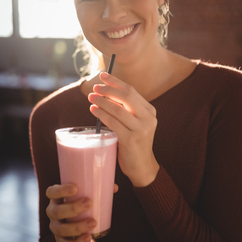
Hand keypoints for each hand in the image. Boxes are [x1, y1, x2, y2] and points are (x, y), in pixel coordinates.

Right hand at [46, 182, 118, 241]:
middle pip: (57, 211)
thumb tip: (114, 187)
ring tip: (93, 222)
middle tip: (89, 203)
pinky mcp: (60, 239)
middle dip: (73, 208)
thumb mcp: (84, 191)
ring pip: (61, 229)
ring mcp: (55, 226)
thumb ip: (98, 187)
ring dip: (77, 226)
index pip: (52, 192)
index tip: (75, 188)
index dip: (61, 190)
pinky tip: (88, 238)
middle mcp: (52, 211)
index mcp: (55, 197)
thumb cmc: (80, 199)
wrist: (73, 217)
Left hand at [88, 72, 159, 186]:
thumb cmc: (134, 143)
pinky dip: (102, 115)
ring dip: (102, 101)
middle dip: (109, 90)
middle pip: (127, 96)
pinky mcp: (132, 140)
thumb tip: (104, 92)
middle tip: (94, 88)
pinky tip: (94, 110)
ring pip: (119, 109)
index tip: (103, 75)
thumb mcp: (135, 123)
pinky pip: (114, 123)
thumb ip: (126, 110)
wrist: (142, 167)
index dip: (116, 82)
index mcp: (150, 111)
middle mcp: (148, 118)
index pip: (132, 91)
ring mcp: (141, 129)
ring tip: (91, 98)